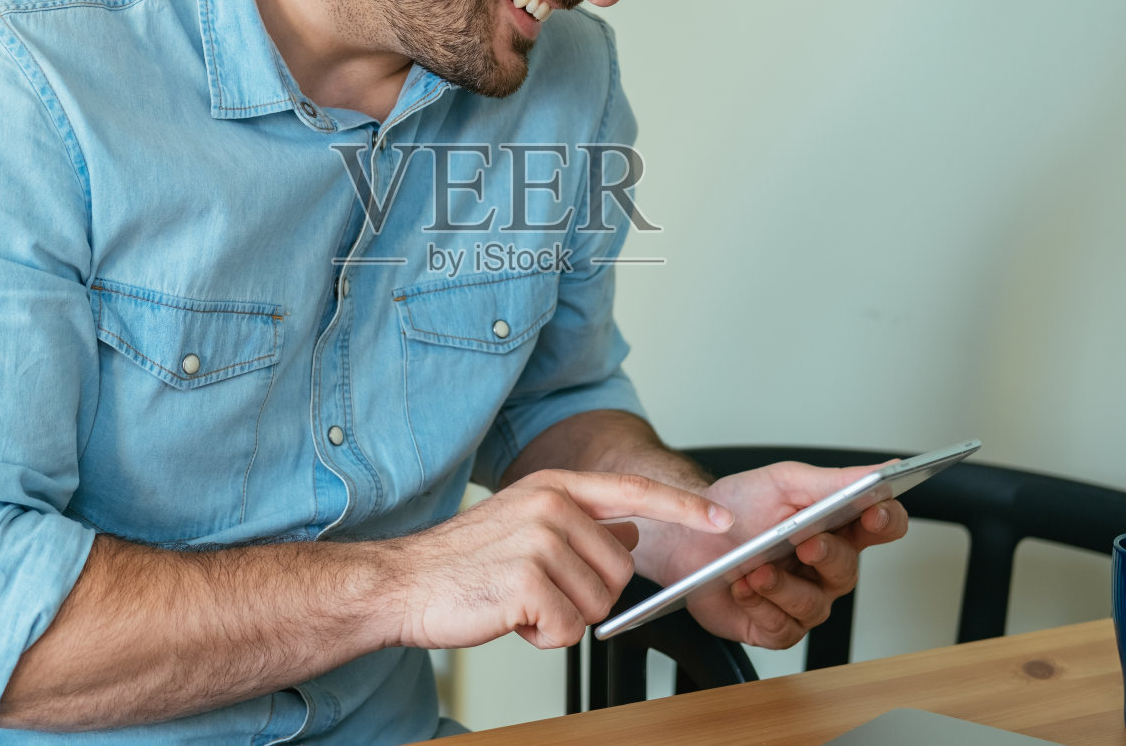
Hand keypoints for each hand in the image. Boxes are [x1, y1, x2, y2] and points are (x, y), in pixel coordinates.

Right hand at [384, 469, 733, 650]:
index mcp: (554, 488)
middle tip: (535, 589)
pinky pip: (569, 630)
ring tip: (517, 600)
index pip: (636, 493)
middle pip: (620, 571)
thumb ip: (580, 525)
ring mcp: (540, 542)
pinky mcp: (529, 582)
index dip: (684, 510)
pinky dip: (542, 637)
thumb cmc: (462, 562)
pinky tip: (509, 617)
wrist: (402, 584)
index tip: (723, 523)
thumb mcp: (524, 524)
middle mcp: (552, 507)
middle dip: (585, 595)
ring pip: (598, 605)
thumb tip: (631, 534)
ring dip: (561, 618)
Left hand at [649, 462, 908, 649]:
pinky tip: (743, 589)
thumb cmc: (736, 508)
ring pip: (813, 605)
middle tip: (805, 543)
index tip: (874, 511)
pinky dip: (760, 606)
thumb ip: (833, 481)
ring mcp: (803, 599)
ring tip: (756, 570)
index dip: (886, 521)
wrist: (685, 535)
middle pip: (848, 569)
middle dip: (827, 556)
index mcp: (836, 527)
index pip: (883, 526)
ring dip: (783, 587)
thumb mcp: (783, 482)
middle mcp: (826, 568)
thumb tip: (883, 470)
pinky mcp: (775, 626)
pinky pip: (782, 628)